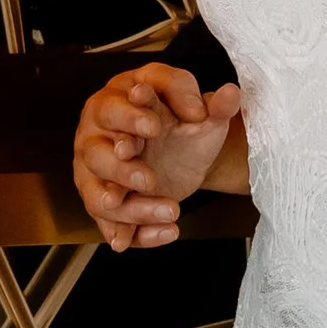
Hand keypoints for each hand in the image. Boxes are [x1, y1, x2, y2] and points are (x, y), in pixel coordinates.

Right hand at [71, 63, 242, 251]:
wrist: (178, 155)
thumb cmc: (180, 124)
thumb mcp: (203, 115)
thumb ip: (216, 105)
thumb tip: (230, 94)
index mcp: (120, 100)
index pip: (115, 107)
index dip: (131, 118)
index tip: (154, 127)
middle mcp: (99, 135)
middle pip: (96, 153)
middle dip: (120, 169)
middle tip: (148, 180)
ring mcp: (97, 172)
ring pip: (99, 195)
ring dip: (131, 208)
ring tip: (171, 209)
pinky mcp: (105, 202)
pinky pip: (112, 224)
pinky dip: (139, 233)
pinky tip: (168, 232)